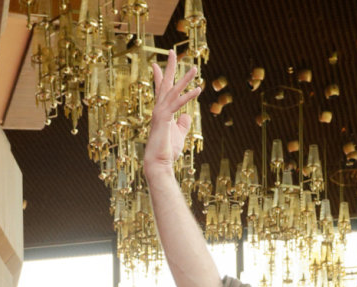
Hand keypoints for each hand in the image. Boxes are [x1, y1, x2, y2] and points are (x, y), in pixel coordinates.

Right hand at [143, 50, 199, 171]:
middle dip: (169, 67)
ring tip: (195, 69)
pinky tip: (198, 90)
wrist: (158, 164)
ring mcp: (160, 113)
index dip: (161, 77)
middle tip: (172, 51)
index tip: (158, 65)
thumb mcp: (179, 135)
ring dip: (185, 79)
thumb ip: (183, 125)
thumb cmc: (167, 152)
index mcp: (161, 112)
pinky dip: (188, 96)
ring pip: (173, 91)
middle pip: (165, 84)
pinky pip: (178, 104)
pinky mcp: (164, 119)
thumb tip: (187, 116)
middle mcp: (158, 109)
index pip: (161, 91)